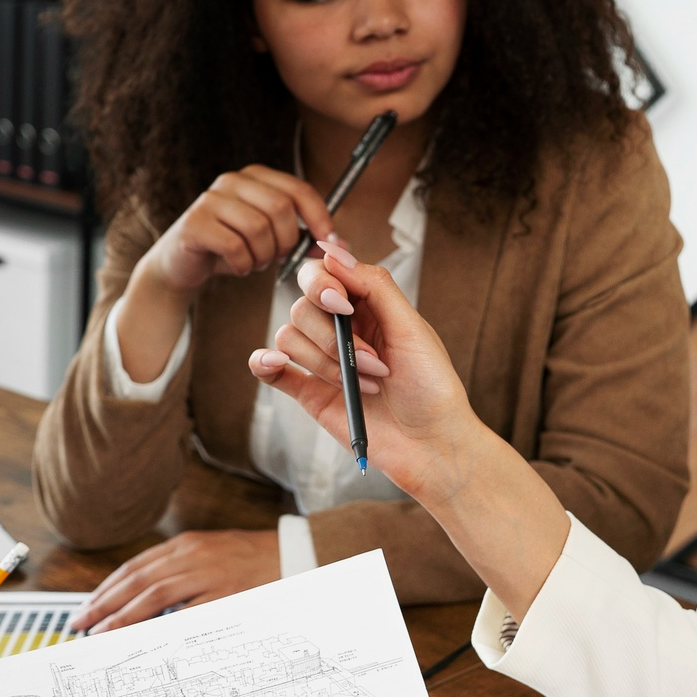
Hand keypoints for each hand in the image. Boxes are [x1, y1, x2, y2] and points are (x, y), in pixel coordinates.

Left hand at [72, 531, 279, 632]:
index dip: (107, 588)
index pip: (135, 567)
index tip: (89, 607)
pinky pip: (188, 612)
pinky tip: (145, 638)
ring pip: (154, 594)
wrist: (295, 553)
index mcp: (186, 545)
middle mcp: (192, 556)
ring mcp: (209, 574)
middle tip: (82, 623)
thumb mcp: (211, 554)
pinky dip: (163, 625)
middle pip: (137, 580)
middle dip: (104, 603)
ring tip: (102, 633)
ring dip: (123, 615)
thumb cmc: (254, 558)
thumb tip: (145, 596)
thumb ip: (180, 570)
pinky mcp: (226, 593)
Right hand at [139, 167, 333, 295]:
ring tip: (254, 262)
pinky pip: (235, 247)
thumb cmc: (231, 249)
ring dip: (263, 256)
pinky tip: (238, 267)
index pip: (299, 189)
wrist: (182, 264)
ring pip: (258, 229)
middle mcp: (232, 181)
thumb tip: (341, 246)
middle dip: (286, 242)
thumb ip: (303, 238)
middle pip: (280, 209)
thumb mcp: (271, 241)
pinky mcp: (195, 224)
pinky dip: (243, 265)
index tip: (328, 243)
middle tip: (277, 258)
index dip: (319, 218)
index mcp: (255, 177)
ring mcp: (211, 200)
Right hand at [248, 241, 490, 503]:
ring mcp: (322, 361)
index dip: (324, 284)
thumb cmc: (432, 387)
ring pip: (289, 337)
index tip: (344, 305)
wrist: (432, 445)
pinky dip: (264, 362)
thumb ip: (374, 285)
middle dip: (334, 337)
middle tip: (375, 365)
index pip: (323, 274)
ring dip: (325, 362)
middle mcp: (341, 329)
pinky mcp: (308, 392)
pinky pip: (269, 368)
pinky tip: (273, 363)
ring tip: (364, 386)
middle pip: (302, 307)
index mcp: (366, 306)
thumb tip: (333, 251)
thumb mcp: (412, 327)